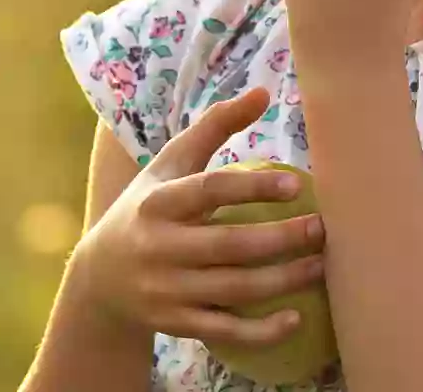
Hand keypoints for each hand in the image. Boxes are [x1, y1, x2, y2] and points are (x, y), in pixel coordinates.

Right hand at [69, 87, 326, 348]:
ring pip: (233, 290)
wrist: (99, 277)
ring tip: (322, 265)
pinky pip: (224, 331)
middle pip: (229, 246)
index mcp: (159, 202)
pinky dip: (261, 331)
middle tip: (323, 228)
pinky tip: (296, 318)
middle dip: (281, 239)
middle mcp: (159, 247)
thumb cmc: (148, 206)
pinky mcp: (176, 324)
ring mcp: (167, 290)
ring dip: (283, 281)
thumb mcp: (170, 163)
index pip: (209, 191)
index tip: (296, 183)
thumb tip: (264, 92)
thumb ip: (214, 126)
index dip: (253, 187)